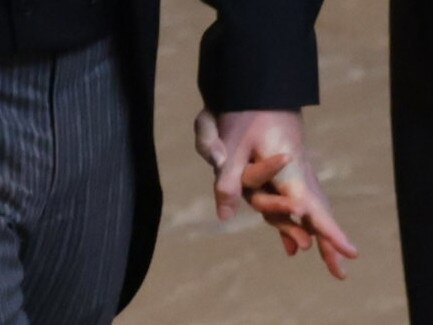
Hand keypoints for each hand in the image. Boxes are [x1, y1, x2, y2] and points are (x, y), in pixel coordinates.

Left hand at [194, 107, 358, 278]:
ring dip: (318, 231)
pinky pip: (300, 197)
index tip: (352, 252)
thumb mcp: (229, 145)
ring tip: (325, 257)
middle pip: (317, 210)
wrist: (259, 89)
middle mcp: (297, 171)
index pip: (311, 206)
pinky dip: (302, 218)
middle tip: (341, 271)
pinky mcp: (290, 168)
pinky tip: (297, 236)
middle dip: (329, 239)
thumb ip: (228, 180)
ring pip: (312, 205)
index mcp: (287, 167)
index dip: (329, 231)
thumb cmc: (244, 113)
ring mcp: (296, 169)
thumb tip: (225, 217)